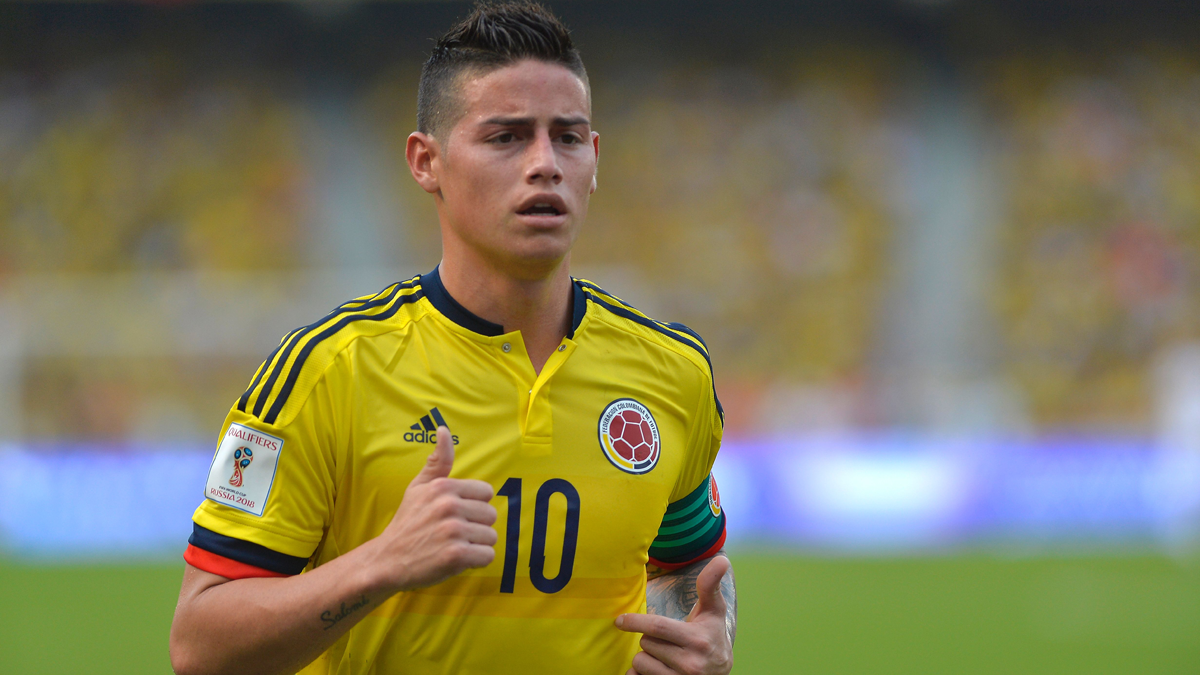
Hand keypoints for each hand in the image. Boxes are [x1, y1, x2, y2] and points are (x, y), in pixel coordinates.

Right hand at [370, 426, 497, 591]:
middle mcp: (450, 506)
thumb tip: (443, 430)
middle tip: (454, 534)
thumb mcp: (418, 487)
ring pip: (491, 536)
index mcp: (444, 487)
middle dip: (477, 527)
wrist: (387, 560)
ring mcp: (453, 531)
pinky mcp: (456, 555)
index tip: (457, 514)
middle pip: (491, 515)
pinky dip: (477, 561)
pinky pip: (488, 555)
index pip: (486, 492)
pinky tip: (459, 559)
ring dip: (477, 545)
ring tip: (455, 546)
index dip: (474, 506)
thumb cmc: (407, 522)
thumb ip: (437, 461)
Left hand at [615, 556, 732, 674]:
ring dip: (645, 656)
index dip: (635, 622)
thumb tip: (721, 559)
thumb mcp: (713, 611)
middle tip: (666, 640)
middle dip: (648, 638)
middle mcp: (690, 664)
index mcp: (697, 640)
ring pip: (640, 662)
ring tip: (664, 655)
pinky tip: (656, 669)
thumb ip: (710, 585)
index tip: (620, 620)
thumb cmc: (712, 635)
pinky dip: (641, 673)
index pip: (658, 628)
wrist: (721, 673)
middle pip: (646, 643)